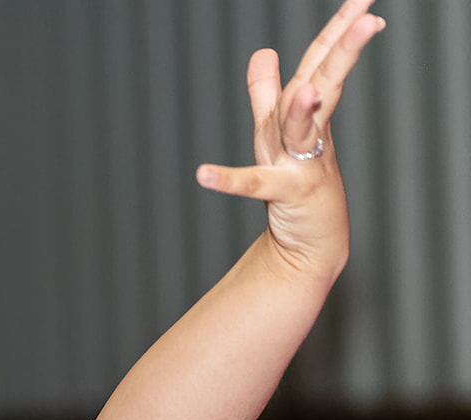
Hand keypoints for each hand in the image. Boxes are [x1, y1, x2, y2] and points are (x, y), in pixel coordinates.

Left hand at [195, 0, 384, 277]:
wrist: (308, 241)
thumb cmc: (295, 183)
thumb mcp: (277, 131)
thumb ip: (267, 91)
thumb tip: (263, 53)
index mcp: (304, 112)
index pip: (323, 61)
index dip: (340, 29)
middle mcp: (306, 133)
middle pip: (325, 84)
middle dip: (345, 52)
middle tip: (370, 21)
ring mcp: (300, 164)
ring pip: (300, 129)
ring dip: (302, 110)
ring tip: (307, 93)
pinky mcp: (285, 195)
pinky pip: (254, 185)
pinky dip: (230, 180)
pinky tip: (204, 174)